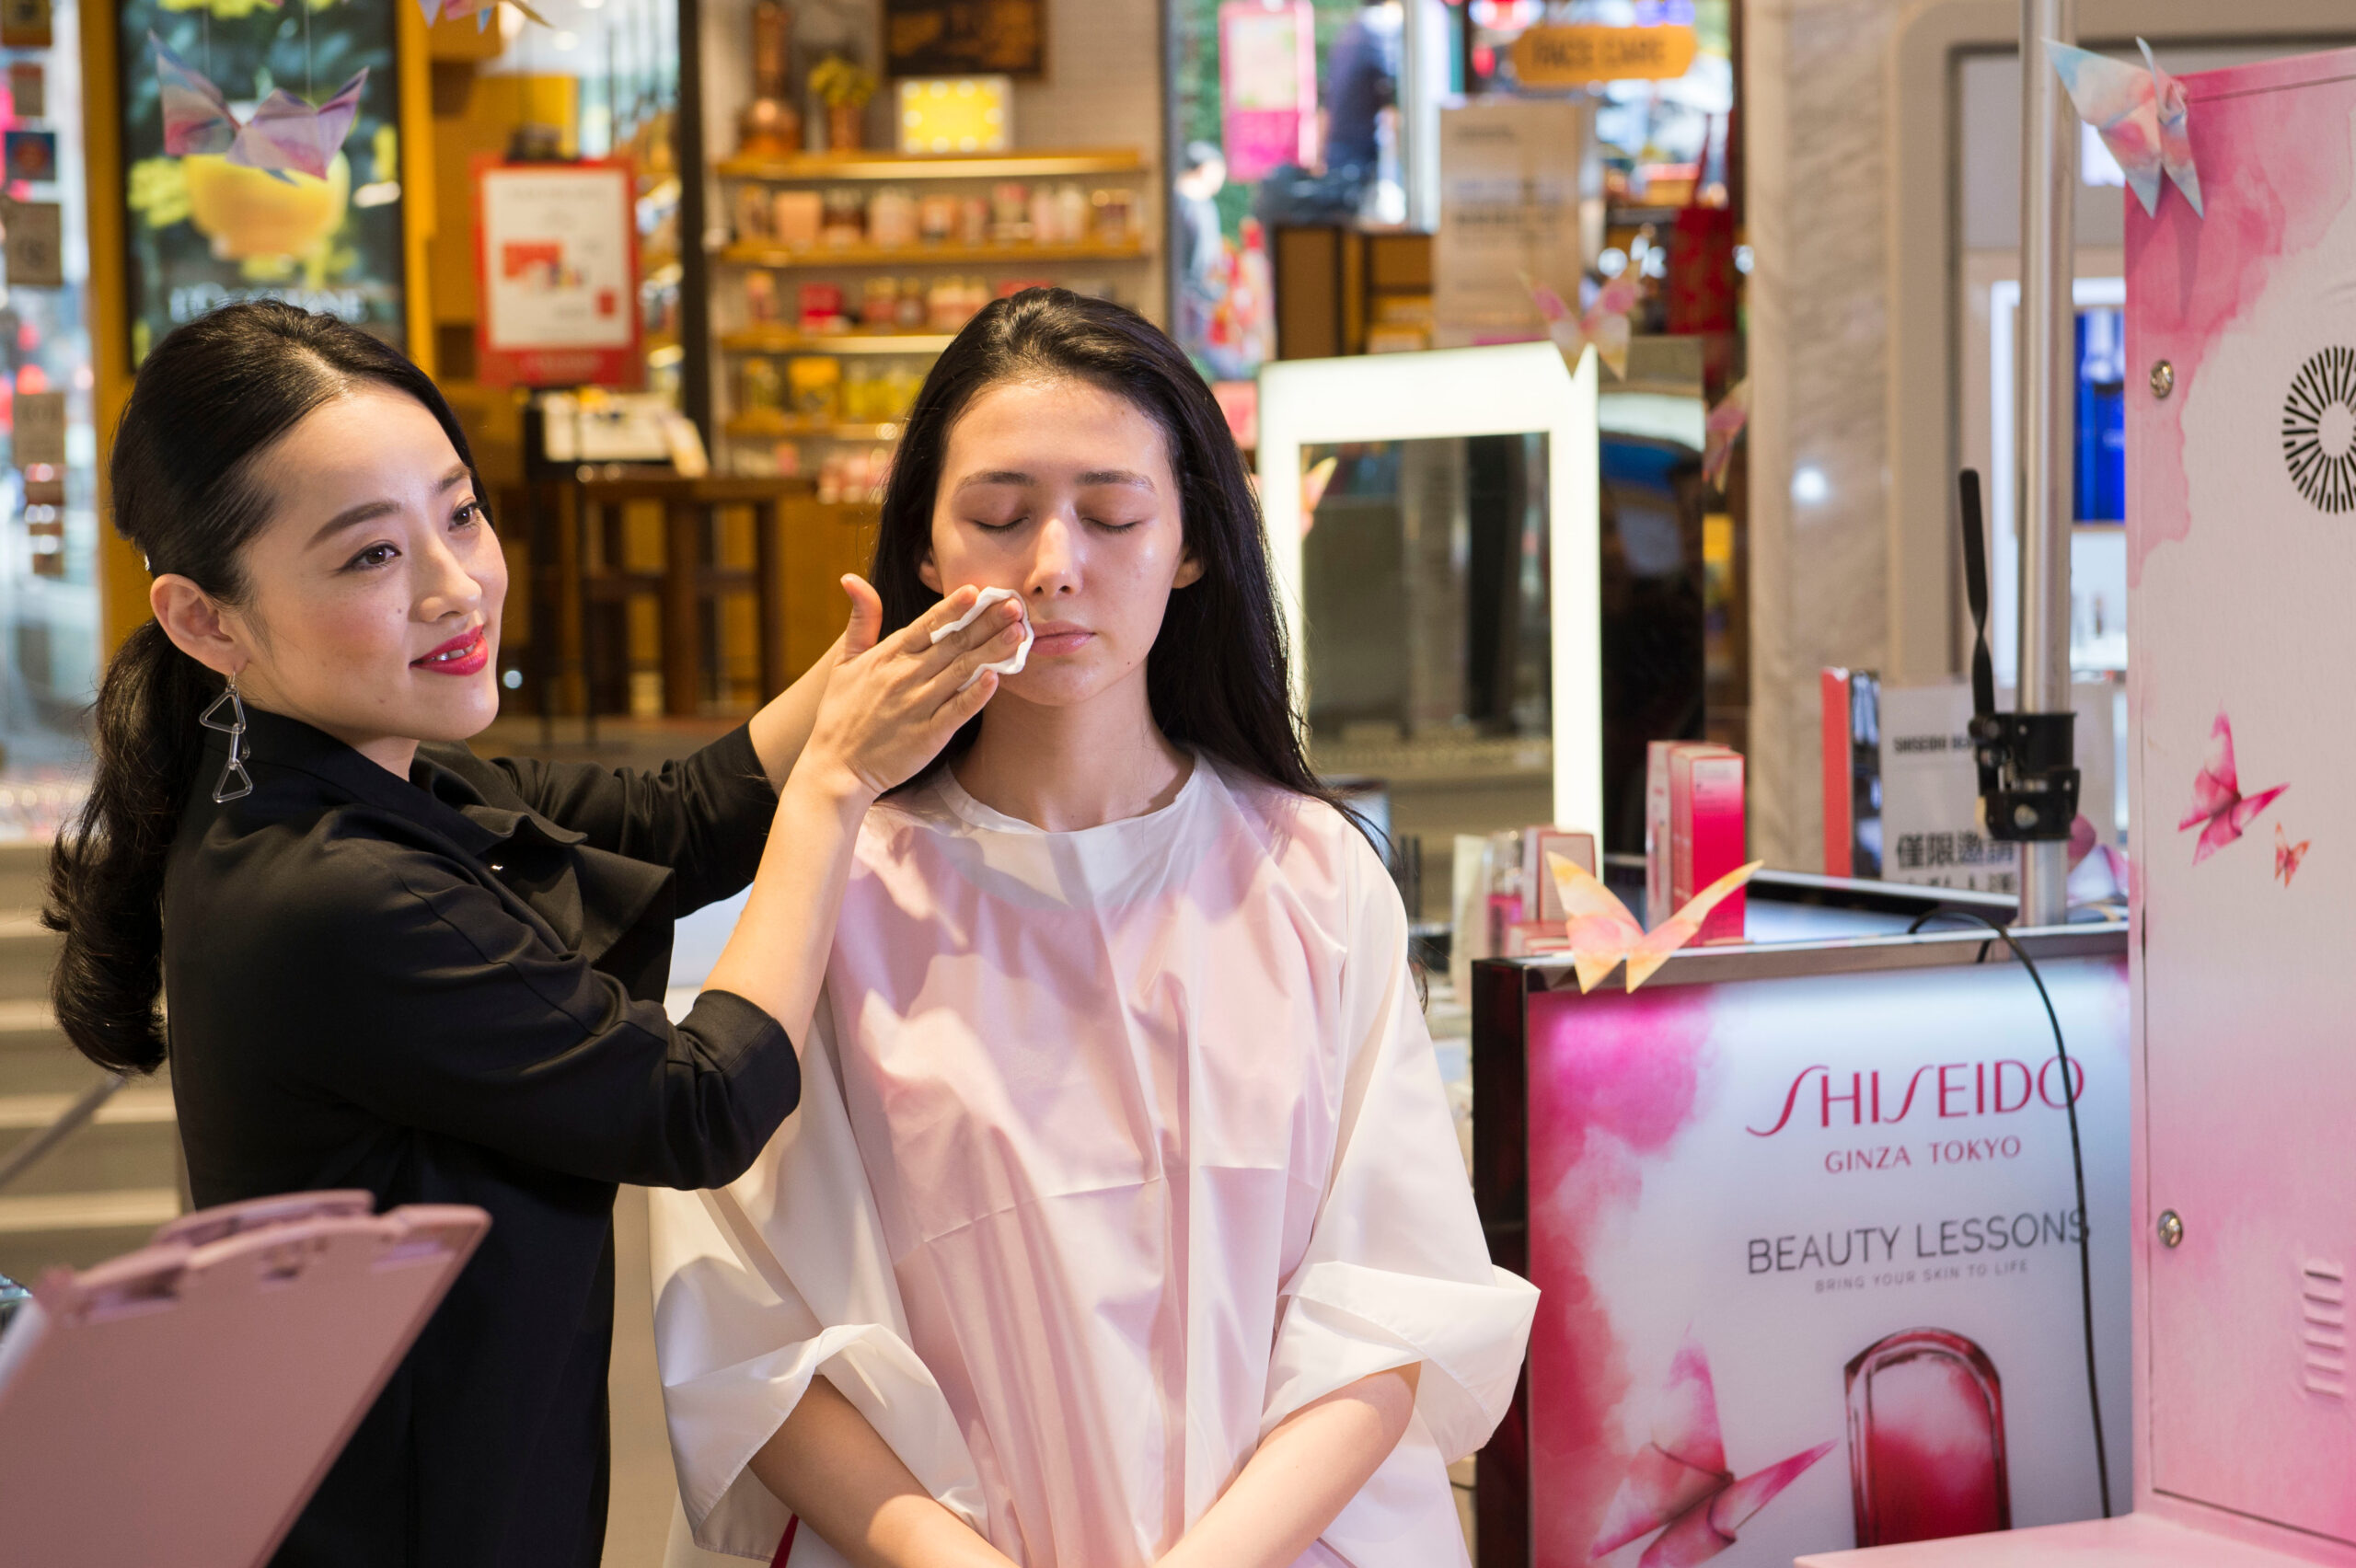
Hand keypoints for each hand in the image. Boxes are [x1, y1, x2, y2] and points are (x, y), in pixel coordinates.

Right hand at [797, 578, 1023, 801]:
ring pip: (962, 672)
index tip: (978, 590)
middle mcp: (905, 677)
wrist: (836, 767)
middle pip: (953, 644)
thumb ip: (861, 620)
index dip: (953, 607)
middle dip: (986, 623)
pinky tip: (997, 678)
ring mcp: (918, 706)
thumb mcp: (844, 661)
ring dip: (992, 651)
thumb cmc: (840, 713)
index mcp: (888, 656)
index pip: (927, 625)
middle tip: (1015, 605)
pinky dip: (977, 694)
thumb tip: (853, 578)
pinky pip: (958, 711)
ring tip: (1018, 633)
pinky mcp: (928, 735)